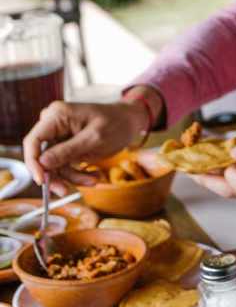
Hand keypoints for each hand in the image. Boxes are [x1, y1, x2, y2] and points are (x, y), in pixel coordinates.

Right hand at [23, 100, 148, 194]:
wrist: (131, 122)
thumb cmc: (117, 123)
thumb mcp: (95, 138)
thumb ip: (68, 150)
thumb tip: (42, 163)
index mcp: (56, 116)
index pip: (33, 141)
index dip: (33, 163)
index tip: (41, 181)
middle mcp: (53, 125)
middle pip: (42, 156)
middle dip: (55, 175)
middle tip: (65, 191)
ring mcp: (59, 136)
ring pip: (54, 165)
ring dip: (71, 177)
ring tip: (94, 180)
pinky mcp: (66, 147)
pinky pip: (64, 165)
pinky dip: (77, 174)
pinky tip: (94, 175)